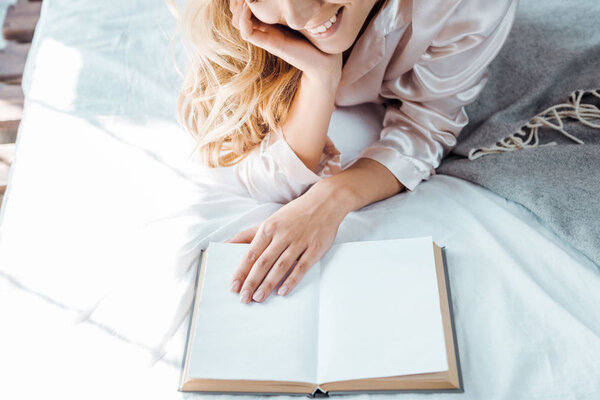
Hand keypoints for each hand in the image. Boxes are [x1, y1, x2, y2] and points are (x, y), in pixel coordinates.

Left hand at [226, 182, 347, 302]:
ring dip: (269, 283)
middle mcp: (283, 235)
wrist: (325, 202)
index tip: (233, 287)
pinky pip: (302, 267)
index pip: (251, 254)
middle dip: (252, 281)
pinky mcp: (315, 248)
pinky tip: (283, 291)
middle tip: (244, 298)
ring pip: (281, 266)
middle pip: (263, 262)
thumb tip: (226, 243)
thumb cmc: (295, 213)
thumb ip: (248, 234)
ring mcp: (300, 242)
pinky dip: (292, 280)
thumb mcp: (270, 220)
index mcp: (269, 228)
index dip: (241, 272)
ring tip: (259, 298)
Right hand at [229, 0, 341, 85]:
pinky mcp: (270, 44)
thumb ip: (290, 6)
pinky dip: (244, 19)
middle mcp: (265, 29)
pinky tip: (249, 6)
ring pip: (239, 23)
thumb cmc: (316, 36)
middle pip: (239, 15)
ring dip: (238, 8)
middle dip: (238, 2)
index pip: (247, 9)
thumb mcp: (301, 15)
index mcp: (271, 22)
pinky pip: (248, 33)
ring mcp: (266, 37)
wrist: (324, 59)